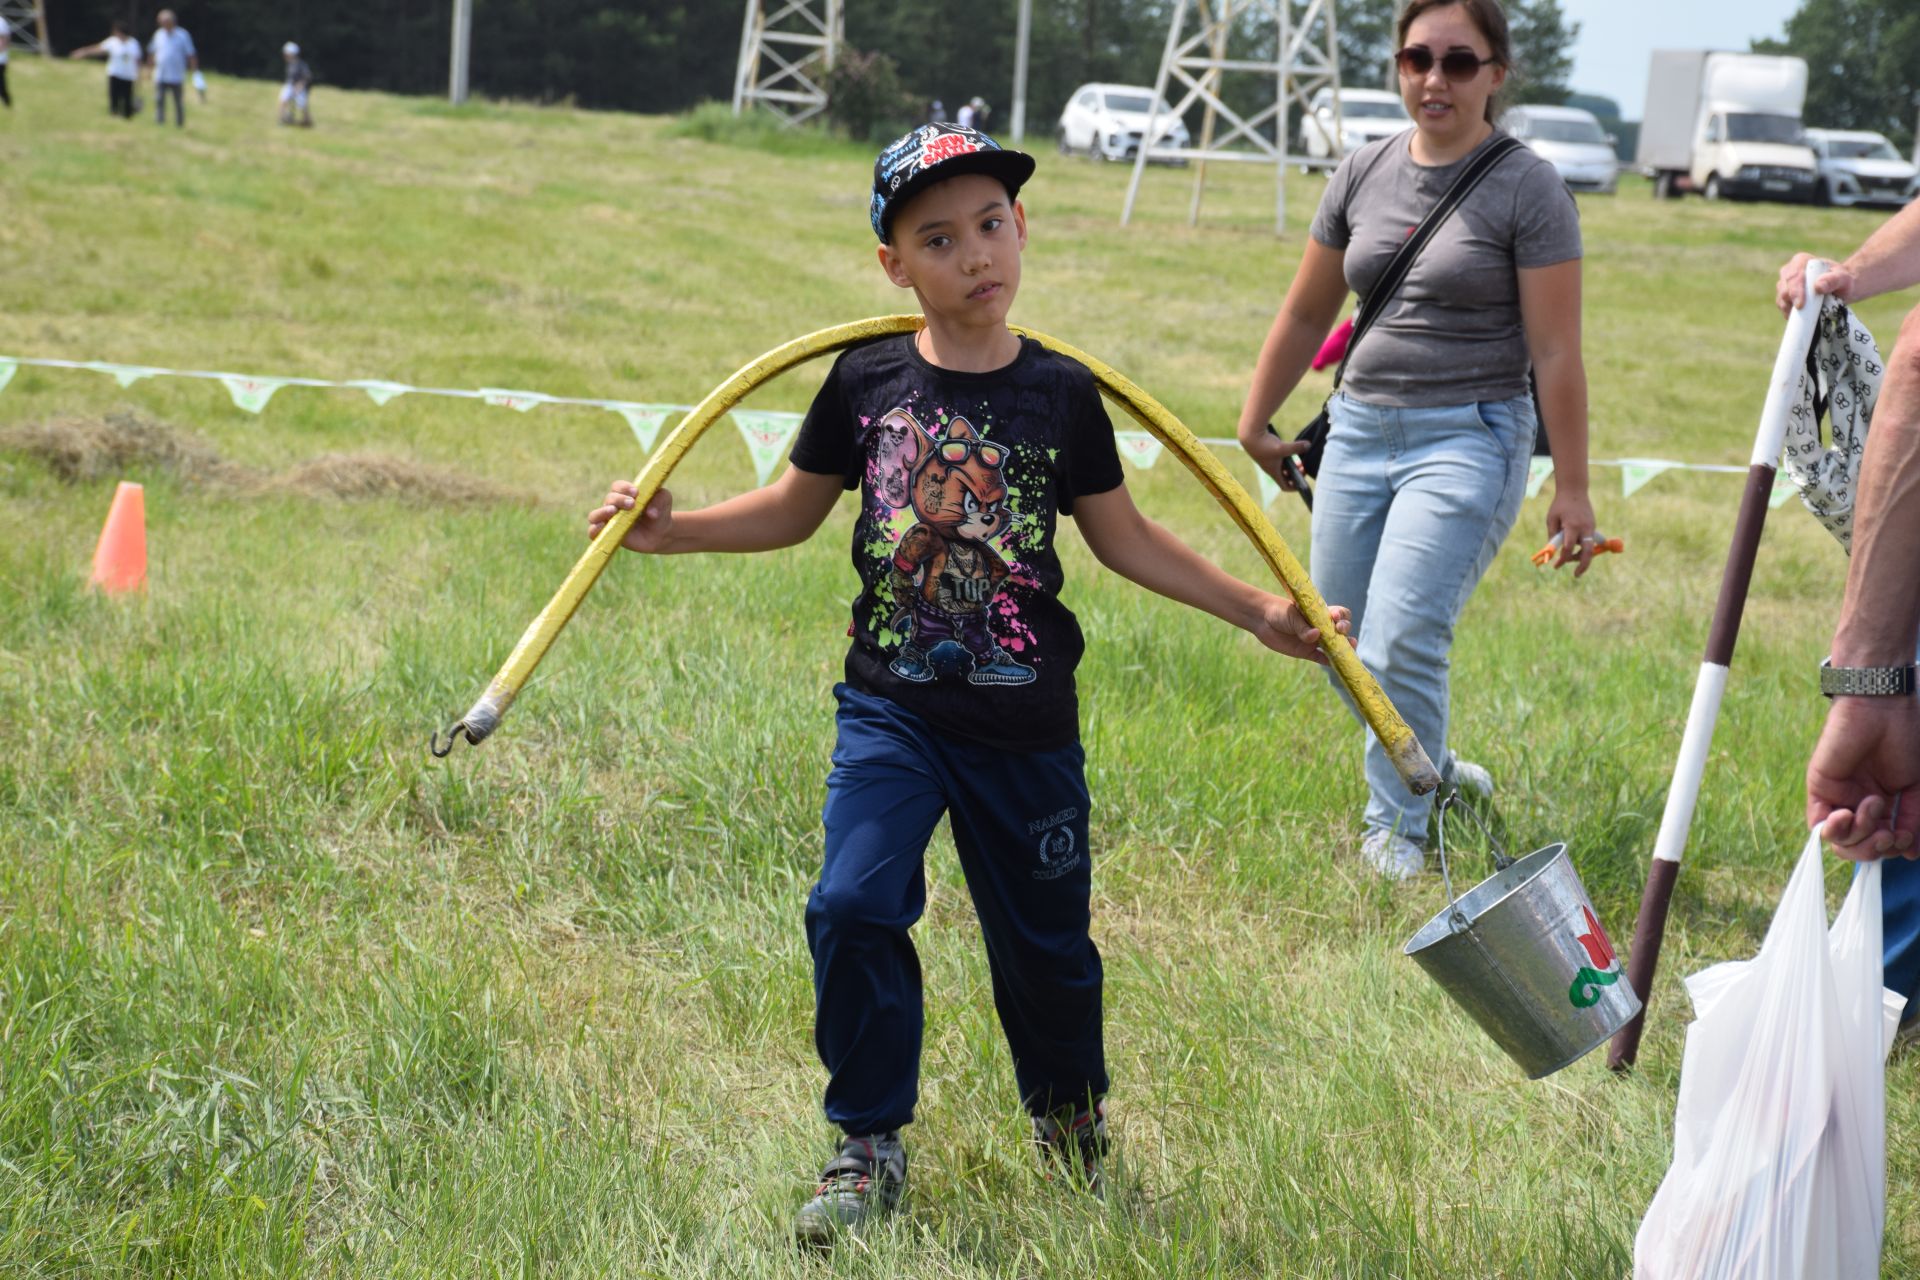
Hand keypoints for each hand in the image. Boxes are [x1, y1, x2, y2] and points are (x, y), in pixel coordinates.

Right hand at [587, 481, 672, 552]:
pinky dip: (594, 529)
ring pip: (595, 515)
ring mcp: (608, 521)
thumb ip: (660, 500)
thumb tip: (651, 513)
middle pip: (609, 499)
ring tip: (613, 511)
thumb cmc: (659, 512)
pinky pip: (593, 533)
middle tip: (632, 504)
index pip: (618, 486)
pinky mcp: (607, 535)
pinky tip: (601, 527)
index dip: (624, 488)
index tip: (636, 492)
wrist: (660, 533)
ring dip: (602, 512)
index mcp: (624, 493)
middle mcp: (613, 505)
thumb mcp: (664, 501)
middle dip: (619, 500)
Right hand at [1242, 426, 1309, 489]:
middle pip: (1285, 478)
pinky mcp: (1269, 453)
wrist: (1250, 435)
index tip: (1302, 479)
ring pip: (1283, 468)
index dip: (1295, 487)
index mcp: (1274, 472)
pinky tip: (1291, 449)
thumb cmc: (1264, 444)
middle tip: (1303, 467)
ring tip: (1299, 461)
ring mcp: (1270, 461)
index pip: (1285, 486)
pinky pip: (1280, 459)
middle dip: (1296, 474)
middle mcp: (1271, 468)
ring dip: (1292, 466)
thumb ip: (1296, 448)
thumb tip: (1308, 445)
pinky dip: (1287, 457)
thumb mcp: (1283, 447)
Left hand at [1248, 595, 1350, 663]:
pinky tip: (1337, 664)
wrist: (1262, 619)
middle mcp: (1321, 627)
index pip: (1338, 614)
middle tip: (1340, 630)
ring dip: (1343, 648)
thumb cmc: (1279, 612)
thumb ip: (1303, 627)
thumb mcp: (1291, 617)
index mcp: (1320, 614)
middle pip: (1340, 630)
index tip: (1335, 617)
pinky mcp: (1306, 652)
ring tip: (1351, 648)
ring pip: (1334, 645)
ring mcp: (1315, 640)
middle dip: (1344, 630)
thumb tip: (1315, 636)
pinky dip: (1330, 662)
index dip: (1341, 616)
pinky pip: (1321, 658)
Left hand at [1545, 490, 1598, 575]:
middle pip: (1588, 552)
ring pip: (1589, 548)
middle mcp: (1585, 528)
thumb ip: (1553, 535)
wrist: (1575, 491)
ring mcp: (1591, 527)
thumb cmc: (1560, 505)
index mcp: (1572, 526)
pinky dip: (1582, 547)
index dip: (1562, 559)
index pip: (1569, 548)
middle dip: (1583, 565)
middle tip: (1576, 575)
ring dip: (1581, 556)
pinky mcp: (1593, 527)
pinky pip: (1589, 541)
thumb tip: (1553, 552)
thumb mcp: (1551, 519)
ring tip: (1569, 558)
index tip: (1556, 566)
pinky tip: (1575, 548)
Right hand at [1775, 253, 1851, 314]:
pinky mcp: (1784, 298)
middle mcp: (1788, 272)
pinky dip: (1790, 314)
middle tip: (1804, 314)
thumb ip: (1833, 280)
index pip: (1793, 276)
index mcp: (1801, 261)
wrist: (1840, 289)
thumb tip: (1818, 286)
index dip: (1795, 291)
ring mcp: (1784, 285)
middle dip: (1791, 302)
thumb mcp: (1843, 279)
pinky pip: (1783, 308)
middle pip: (1784, 289)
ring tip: (1807, 315)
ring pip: (1781, 299)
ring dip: (1791, 309)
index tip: (1800, 305)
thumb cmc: (1843, 282)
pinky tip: (1800, 317)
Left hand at [1806, 695, 1919, 859]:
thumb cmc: (1905, 739)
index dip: (1891, 849)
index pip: (1880, 841)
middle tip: (1889, 836)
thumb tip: (1908, 853)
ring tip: (1873, 806)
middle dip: (1875, 849)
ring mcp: (1838, 796)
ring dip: (1859, 836)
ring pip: (1839, 840)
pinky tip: (1847, 815)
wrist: (1883, 709)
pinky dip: (1833, 829)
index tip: (1906, 839)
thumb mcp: (1916, 787)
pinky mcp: (1819, 787)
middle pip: (1859, 846)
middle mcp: (1858, 803)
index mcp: (1883, 803)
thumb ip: (1912, 819)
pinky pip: (1818, 823)